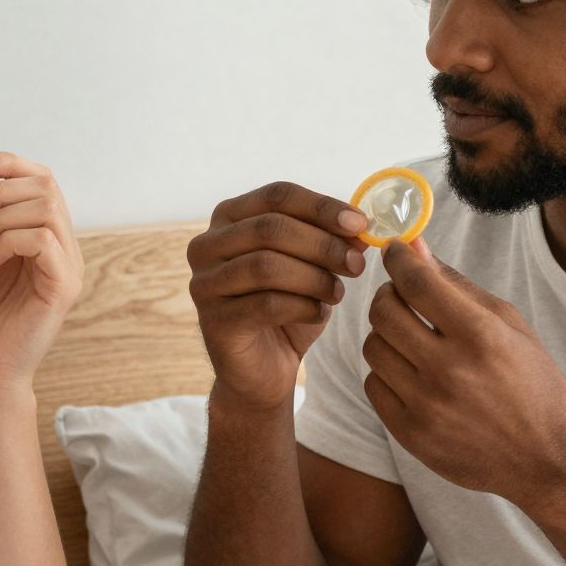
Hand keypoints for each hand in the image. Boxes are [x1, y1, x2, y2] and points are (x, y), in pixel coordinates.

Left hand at [0, 152, 83, 391]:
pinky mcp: (65, 285)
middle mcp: (62, 246)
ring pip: (45, 208)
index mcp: (43, 235)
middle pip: (45, 185)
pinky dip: (9, 241)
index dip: (11, 164)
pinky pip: (43, 239)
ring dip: (0, 219)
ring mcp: (68, 265)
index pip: (41, 180)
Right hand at [186, 181, 371, 412]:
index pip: (277, 196)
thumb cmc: (287, 308)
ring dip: (314, 278)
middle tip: (357, 263)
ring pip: (267, 266)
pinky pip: (265, 305)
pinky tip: (319, 313)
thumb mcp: (311, 267)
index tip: (360, 224)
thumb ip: (330, 241)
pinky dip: (302, 307)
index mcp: (228, 218)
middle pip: (270, 228)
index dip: (322, 206)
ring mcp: (204, 284)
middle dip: (322, 245)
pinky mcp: (213, 322)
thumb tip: (360, 227)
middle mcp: (206, 246)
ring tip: (338, 292)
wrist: (263, 369)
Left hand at [363, 238, 565, 502]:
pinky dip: (387, 373)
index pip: (415, 281)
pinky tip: (412, 374)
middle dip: (388, 295)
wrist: (545, 457)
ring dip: (387, 335)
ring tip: (411, 339)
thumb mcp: (508, 325)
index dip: (397, 258)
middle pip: (384, 312)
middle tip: (402, 297)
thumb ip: (458, 285)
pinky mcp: (410, 434)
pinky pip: (373, 384)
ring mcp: (427, 406)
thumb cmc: (531, 382)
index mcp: (480, 335)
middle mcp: (449, 370)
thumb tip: (415, 246)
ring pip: (373, 347)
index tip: (394, 251)